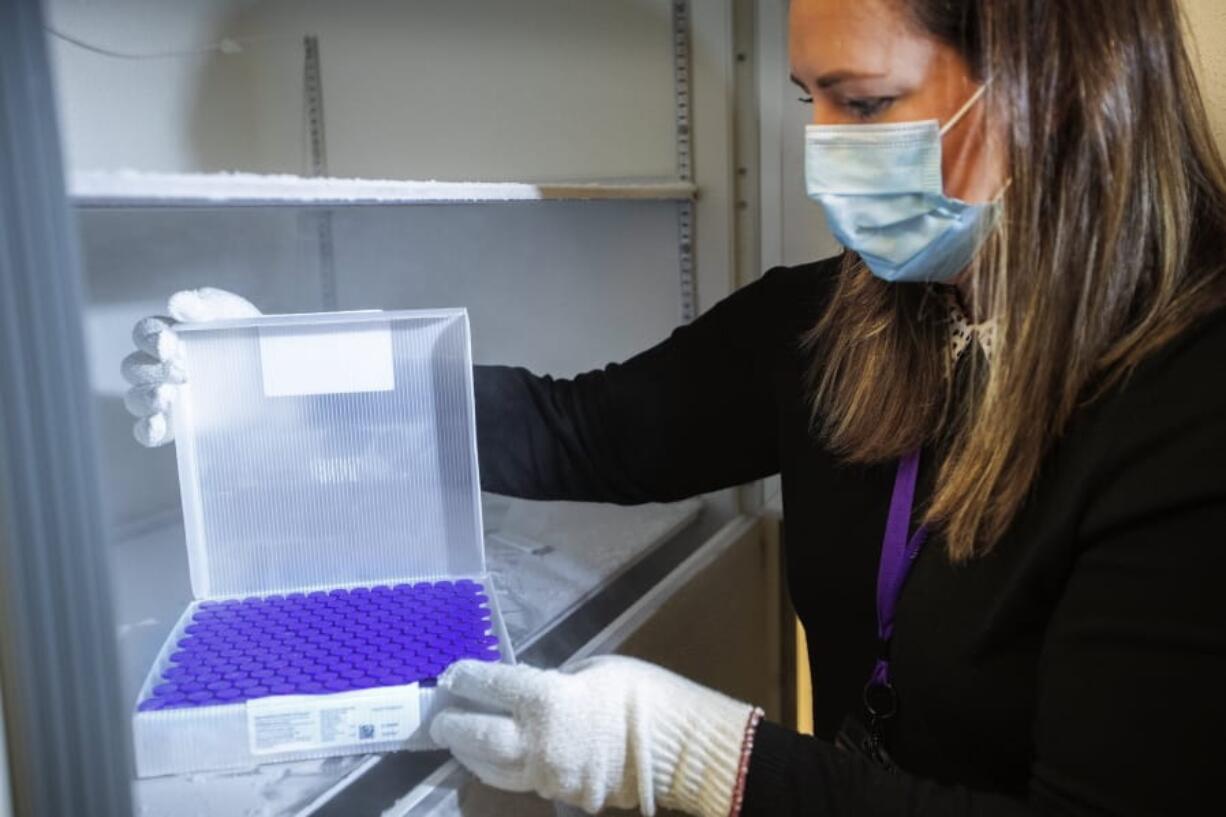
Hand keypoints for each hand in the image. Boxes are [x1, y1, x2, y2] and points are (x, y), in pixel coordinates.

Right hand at [120, 288, 260, 446]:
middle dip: (153, 370)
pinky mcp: (175, 427)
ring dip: (145, 398)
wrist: (281, 381)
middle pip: (134, 367)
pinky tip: (159, 426)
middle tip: (183, 373)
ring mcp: (165, 398)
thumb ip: (209, 305)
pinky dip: (147, 429)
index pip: (145, 333)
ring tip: (168, 398)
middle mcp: (159, 367)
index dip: (151, 339)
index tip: (169, 344)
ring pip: (135, 398)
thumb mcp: (238, 317)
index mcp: (170, 336)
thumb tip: (177, 303)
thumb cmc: (253, 340)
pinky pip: (147, 431)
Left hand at [430, 655, 761, 816]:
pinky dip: (501, 769)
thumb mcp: (595, 670)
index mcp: (545, 699)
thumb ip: (557, 681)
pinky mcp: (560, 794)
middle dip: (454, 727)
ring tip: (459, 742)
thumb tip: (534, 691)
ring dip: (471, 754)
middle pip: (478, 737)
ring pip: (493, 768)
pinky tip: (497, 759)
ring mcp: (547, 774)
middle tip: (440, 719)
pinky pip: (521, 780)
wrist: (678, 749)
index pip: (490, 687)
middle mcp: (536, 740)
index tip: (452, 675)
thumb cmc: (641, 695)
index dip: (467, 679)